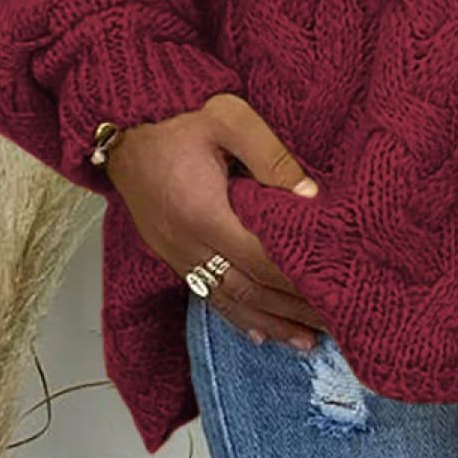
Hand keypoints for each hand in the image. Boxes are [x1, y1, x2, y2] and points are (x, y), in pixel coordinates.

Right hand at [103, 92, 327, 348]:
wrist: (123, 126)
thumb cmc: (178, 116)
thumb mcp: (229, 119)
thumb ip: (271, 156)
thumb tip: (311, 196)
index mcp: (205, 214)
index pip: (262, 260)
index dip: (298, 282)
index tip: (333, 294)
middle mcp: (189, 244)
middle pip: (249, 289)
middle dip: (292, 311)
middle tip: (334, 326)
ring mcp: (177, 253)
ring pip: (229, 299)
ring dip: (269, 322)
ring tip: (306, 341)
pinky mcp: (171, 253)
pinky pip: (207, 294)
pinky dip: (237, 315)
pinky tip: (259, 331)